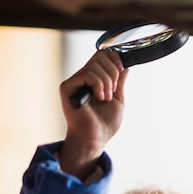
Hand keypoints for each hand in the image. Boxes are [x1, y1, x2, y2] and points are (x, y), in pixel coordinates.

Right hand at [57, 50, 127, 178]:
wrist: (95, 138)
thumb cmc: (104, 123)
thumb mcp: (118, 97)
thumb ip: (119, 80)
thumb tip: (125, 64)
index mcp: (94, 79)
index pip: (102, 55)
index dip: (115, 58)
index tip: (122, 69)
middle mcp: (82, 78)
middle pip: (99, 56)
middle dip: (113, 72)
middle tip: (113, 90)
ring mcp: (74, 82)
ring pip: (95, 66)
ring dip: (107, 82)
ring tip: (105, 98)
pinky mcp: (67, 87)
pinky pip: (87, 74)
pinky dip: (99, 85)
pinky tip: (99, 98)